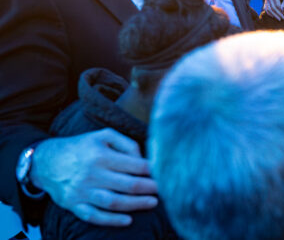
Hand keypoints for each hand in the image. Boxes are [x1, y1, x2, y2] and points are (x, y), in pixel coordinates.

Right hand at [31, 129, 157, 226]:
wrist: (46, 161)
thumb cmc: (81, 147)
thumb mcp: (103, 136)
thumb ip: (126, 144)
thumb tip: (143, 159)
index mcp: (101, 155)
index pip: (134, 165)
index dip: (153, 171)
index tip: (164, 173)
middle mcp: (92, 174)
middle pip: (128, 185)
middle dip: (150, 188)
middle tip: (165, 189)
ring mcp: (82, 191)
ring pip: (114, 202)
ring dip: (136, 204)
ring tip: (153, 202)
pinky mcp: (74, 205)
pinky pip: (95, 216)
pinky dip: (112, 220)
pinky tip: (128, 219)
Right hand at [263, 0, 283, 20]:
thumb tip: (283, 11)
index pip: (277, 5)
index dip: (281, 11)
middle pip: (272, 7)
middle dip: (278, 14)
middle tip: (283, 18)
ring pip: (268, 9)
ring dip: (273, 15)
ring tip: (279, 19)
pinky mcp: (266, 0)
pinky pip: (266, 8)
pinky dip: (269, 13)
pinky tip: (273, 16)